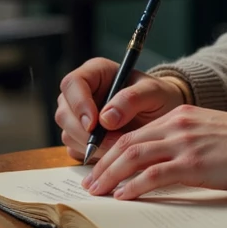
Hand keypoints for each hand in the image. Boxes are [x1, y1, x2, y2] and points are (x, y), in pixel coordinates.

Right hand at [55, 57, 187, 162]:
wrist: (162, 116)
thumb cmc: (158, 97)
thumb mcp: (153, 92)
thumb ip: (131, 99)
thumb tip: (105, 119)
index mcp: (95, 72)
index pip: (72, 84)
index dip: (79, 104)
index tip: (94, 124)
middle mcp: (81, 93)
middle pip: (64, 113)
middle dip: (84, 132)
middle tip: (112, 142)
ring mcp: (78, 116)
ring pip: (68, 134)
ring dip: (91, 146)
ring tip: (119, 146)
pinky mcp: (81, 137)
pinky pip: (75, 150)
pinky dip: (92, 155)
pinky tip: (113, 152)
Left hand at [80, 107, 226, 199]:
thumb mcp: (210, 133)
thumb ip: (185, 141)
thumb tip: (162, 165)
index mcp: (181, 115)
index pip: (136, 133)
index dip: (112, 151)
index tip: (99, 168)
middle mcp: (178, 124)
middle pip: (128, 143)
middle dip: (103, 164)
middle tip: (90, 184)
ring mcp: (185, 143)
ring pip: (134, 157)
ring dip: (110, 176)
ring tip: (97, 192)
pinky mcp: (194, 163)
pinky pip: (154, 174)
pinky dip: (134, 186)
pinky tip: (123, 195)